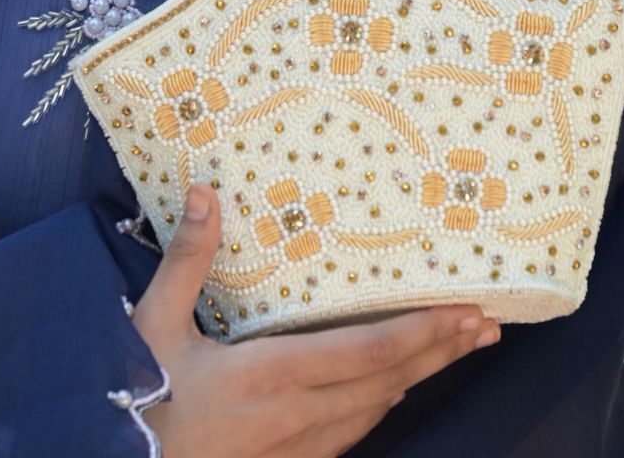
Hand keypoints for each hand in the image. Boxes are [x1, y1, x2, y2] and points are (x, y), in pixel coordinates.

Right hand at [133, 183, 500, 457]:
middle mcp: (297, 415)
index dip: (425, 333)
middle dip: (441, 352)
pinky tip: (389, 393)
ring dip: (418, 378)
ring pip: (374, 411)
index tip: (467, 312)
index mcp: (272, 374)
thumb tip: (204, 192)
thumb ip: (186, 259)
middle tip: (486, 325)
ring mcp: (295, 450)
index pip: (370, 352)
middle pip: (388, 381)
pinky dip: (380, 406)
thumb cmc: (138, 400)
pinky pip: (349, 435)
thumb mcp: (154, 325)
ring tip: (454, 350)